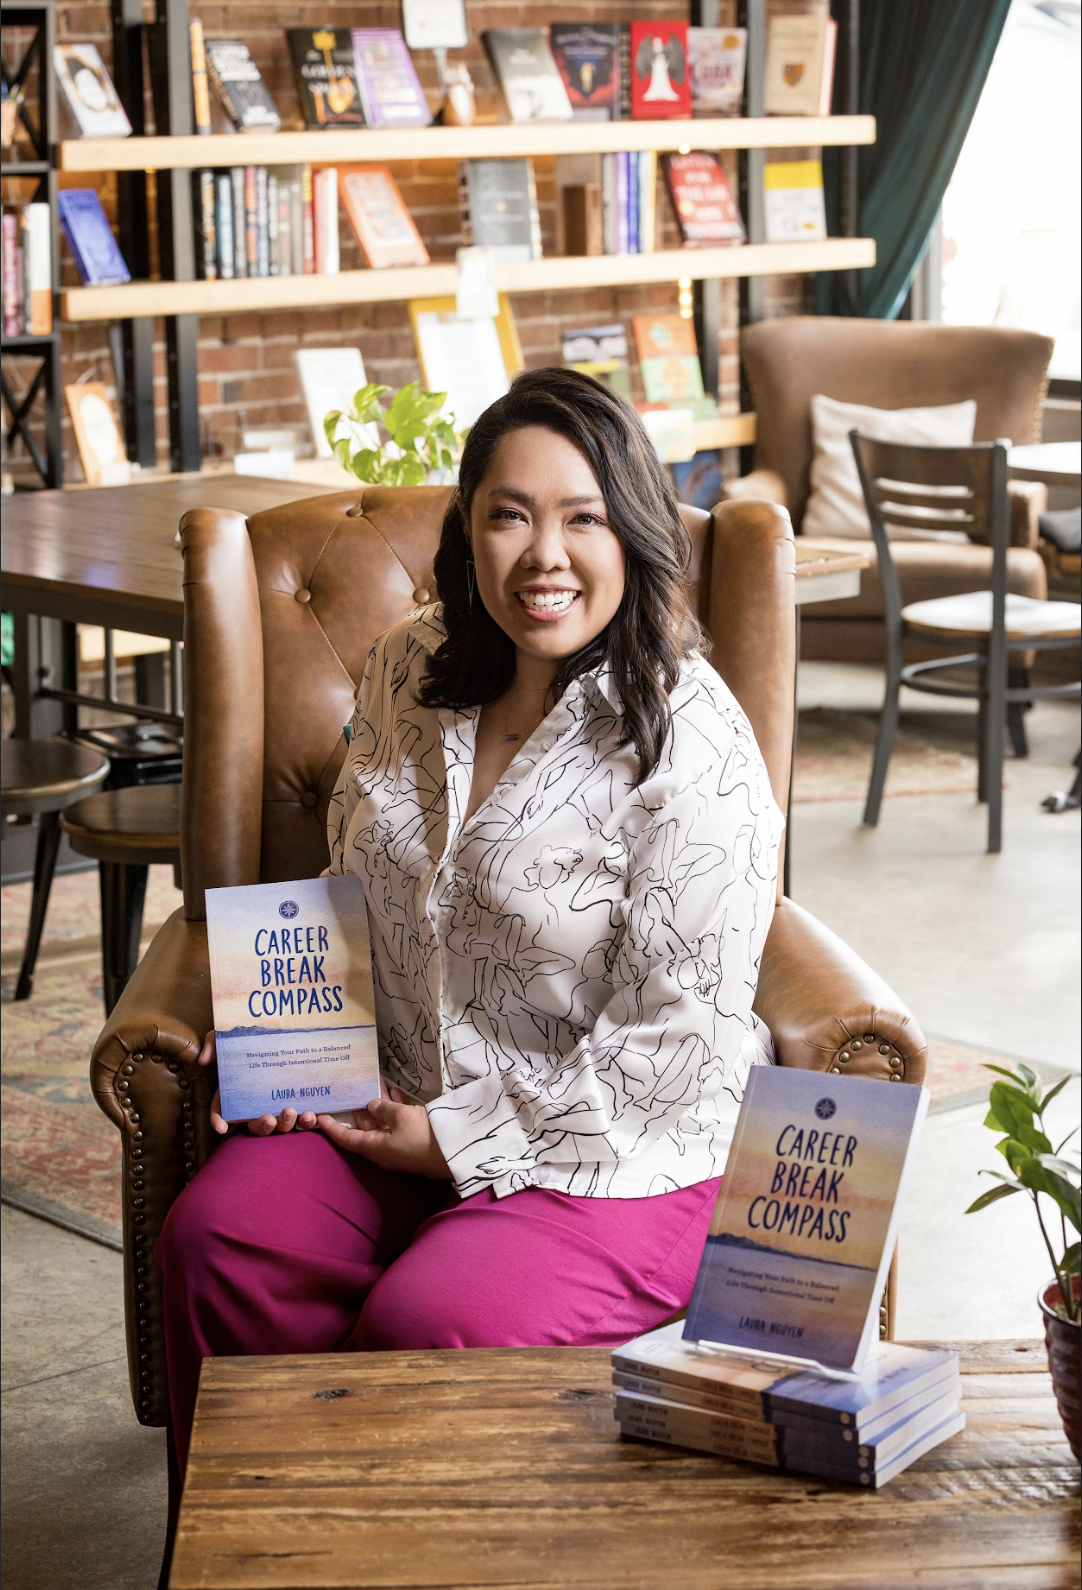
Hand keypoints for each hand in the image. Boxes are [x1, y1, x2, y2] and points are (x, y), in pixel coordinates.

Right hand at [196, 1030, 318, 1137]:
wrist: (285, 1032)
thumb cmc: (251, 1041)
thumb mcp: (229, 1038)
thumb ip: (215, 1044)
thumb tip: (205, 1059)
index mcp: (237, 1093)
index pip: (222, 1111)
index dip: (219, 1120)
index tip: (222, 1128)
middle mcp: (257, 1104)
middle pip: (255, 1125)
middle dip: (262, 1127)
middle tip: (269, 1119)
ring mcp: (279, 1106)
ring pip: (280, 1126)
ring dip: (285, 1124)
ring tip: (291, 1112)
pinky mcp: (301, 1103)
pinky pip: (304, 1118)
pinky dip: (308, 1121)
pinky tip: (312, 1115)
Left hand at [317, 1086, 451, 1178]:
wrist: (456, 1153)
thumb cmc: (423, 1136)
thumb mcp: (401, 1116)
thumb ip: (383, 1108)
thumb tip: (372, 1105)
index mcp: (375, 1148)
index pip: (346, 1138)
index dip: (332, 1127)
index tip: (318, 1115)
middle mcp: (383, 1149)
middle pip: (364, 1127)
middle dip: (358, 1107)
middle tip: (349, 1087)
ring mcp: (399, 1145)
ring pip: (383, 1122)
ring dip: (379, 1103)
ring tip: (374, 1081)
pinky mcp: (413, 1140)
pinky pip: (398, 1123)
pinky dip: (395, 1108)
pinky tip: (395, 1092)